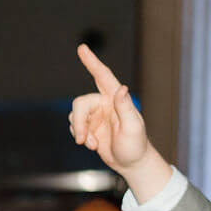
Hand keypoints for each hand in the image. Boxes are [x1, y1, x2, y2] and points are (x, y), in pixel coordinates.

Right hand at [67, 45, 170, 197]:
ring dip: (79, 132)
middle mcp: (104, 103)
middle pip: (80, 103)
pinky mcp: (89, 128)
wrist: (131, 163)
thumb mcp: (133, 127)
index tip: (82, 48)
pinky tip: (93, 145)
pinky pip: (74, 127)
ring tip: (92, 145)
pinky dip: (80, 137)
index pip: (102, 76)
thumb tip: (121, 89)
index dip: (92, 62)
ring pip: (75, 116)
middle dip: (78, 122)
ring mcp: (95, 116)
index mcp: (115, 98)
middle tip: (81, 139)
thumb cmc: (136, 145)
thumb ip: (125, 107)